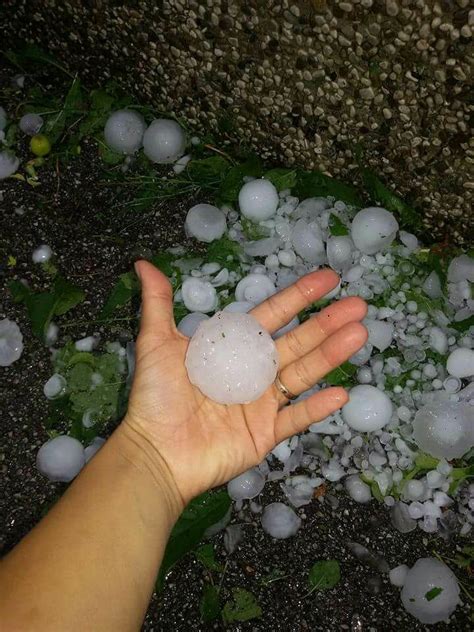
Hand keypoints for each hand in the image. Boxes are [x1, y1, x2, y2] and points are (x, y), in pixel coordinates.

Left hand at [122, 261, 366, 507]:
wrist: (155, 452)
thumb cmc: (156, 398)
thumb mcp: (155, 344)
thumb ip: (157, 304)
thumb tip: (143, 264)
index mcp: (232, 347)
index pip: (272, 315)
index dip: (299, 296)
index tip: (328, 279)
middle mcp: (252, 371)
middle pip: (296, 342)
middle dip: (327, 323)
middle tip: (359, 305)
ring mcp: (262, 403)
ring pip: (302, 374)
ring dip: (330, 355)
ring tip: (358, 335)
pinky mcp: (265, 434)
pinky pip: (295, 418)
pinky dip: (316, 408)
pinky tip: (340, 394)